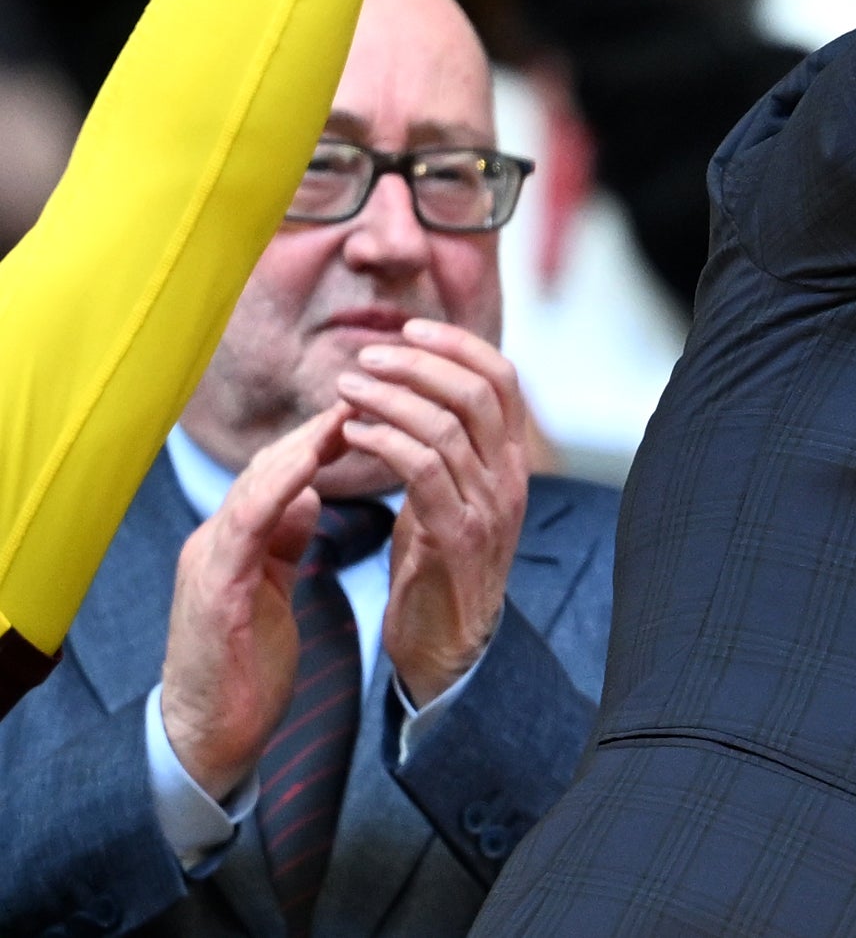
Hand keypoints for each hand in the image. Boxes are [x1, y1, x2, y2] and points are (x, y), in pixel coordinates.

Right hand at [160, 407, 352, 795]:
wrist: (208, 737)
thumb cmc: (244, 667)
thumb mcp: (271, 590)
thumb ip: (284, 541)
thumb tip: (307, 496)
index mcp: (235, 544)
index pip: (280, 474)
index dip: (321, 439)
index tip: (371, 411)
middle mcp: (216, 543)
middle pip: (267, 469)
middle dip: (316, 430)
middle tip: (366, 395)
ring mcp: (209, 564)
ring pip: (253, 487)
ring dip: (299, 448)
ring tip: (342, 416)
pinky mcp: (212, 593)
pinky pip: (244, 528)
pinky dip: (275, 492)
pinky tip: (308, 470)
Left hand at [335, 319, 532, 705]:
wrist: (448, 651)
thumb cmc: (438, 570)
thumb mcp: (450, 499)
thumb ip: (444, 451)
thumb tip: (410, 395)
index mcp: (510, 462)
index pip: (502, 378)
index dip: (459, 345)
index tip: (412, 327)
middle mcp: (508, 477)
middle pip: (478, 391)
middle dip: (420, 362)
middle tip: (368, 354)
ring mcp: (487, 507)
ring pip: (448, 425)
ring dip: (391, 397)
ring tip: (348, 387)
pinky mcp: (456, 538)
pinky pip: (423, 472)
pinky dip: (385, 442)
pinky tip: (352, 433)